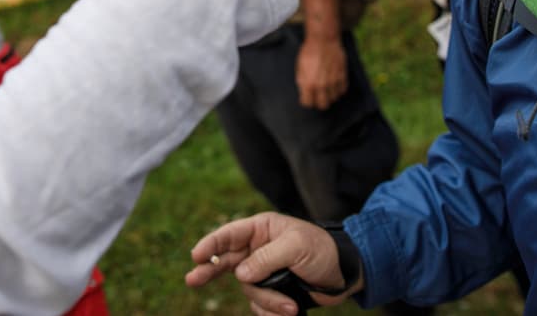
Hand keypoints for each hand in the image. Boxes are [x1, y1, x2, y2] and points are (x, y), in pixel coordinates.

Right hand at [186, 212, 350, 314]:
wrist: (344, 275)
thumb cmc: (322, 251)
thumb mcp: (296, 247)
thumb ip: (267, 258)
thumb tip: (240, 274)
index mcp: (261, 229)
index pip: (230, 235)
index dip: (211, 244)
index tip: (197, 255)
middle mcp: (257, 250)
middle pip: (226, 261)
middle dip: (210, 271)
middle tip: (192, 279)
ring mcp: (263, 272)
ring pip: (248, 289)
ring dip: (267, 301)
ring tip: (290, 307)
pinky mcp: (271, 291)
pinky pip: (259, 305)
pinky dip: (271, 311)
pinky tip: (290, 311)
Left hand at [296, 36, 347, 109]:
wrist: (323, 40)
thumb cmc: (309, 52)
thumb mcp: (299, 68)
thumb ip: (302, 82)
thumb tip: (304, 92)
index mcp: (309, 84)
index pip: (308, 103)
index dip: (306, 100)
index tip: (307, 97)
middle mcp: (322, 86)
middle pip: (323, 105)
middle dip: (318, 102)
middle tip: (317, 96)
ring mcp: (334, 82)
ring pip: (334, 99)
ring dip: (329, 95)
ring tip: (326, 88)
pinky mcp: (342, 76)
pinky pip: (342, 90)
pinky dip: (338, 89)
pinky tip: (334, 83)